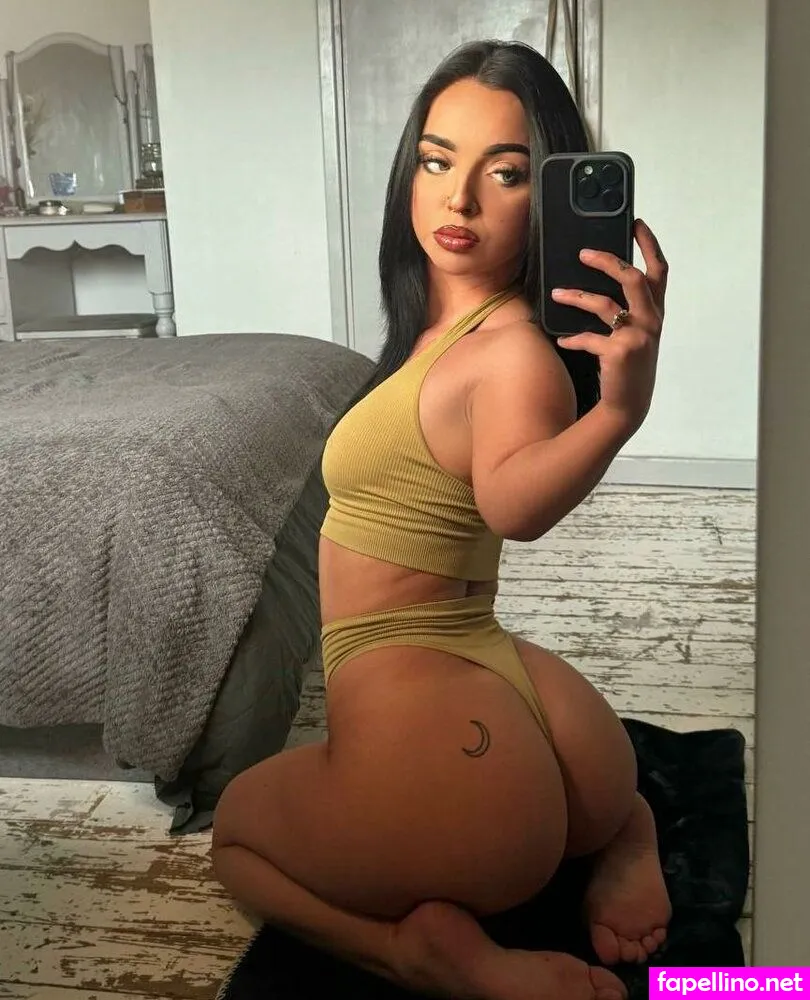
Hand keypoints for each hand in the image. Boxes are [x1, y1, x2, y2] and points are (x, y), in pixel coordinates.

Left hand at [551, 219, 666, 431]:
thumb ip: (628, 310)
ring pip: (604, 304)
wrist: (628, 407)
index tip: (636, 224)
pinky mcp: (618, 353)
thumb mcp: (636, 336)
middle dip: (608, 261)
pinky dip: (572, 338)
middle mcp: (651, 322)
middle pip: (632, 278)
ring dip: (576, 296)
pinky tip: (561, 340)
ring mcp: (636, 337)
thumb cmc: (629, 368)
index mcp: (656, 314)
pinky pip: (588, 338)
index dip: (649, 245)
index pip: (659, 272)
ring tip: (556, 293)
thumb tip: (600, 284)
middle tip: (583, 253)